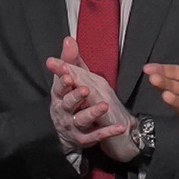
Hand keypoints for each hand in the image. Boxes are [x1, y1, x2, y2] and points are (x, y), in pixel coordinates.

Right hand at [46, 37, 137, 162]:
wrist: (71, 132)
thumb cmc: (71, 101)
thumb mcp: (72, 80)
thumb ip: (71, 60)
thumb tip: (69, 39)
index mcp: (59, 96)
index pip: (58, 87)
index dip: (62, 81)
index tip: (67, 74)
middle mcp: (63, 111)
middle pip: (67, 103)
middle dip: (75, 96)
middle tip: (84, 89)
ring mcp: (73, 126)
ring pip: (81, 120)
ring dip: (92, 112)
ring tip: (103, 105)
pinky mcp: (83, 139)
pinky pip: (95, 136)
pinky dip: (107, 132)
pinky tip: (119, 128)